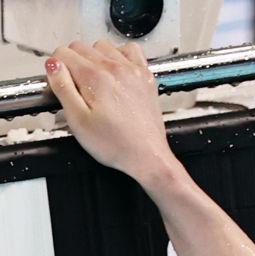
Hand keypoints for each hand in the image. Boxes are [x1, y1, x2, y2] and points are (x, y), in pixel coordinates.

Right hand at [44, 40, 177, 184]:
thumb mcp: (77, 120)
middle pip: (81, 47)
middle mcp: (116, 69)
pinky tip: (116, 71)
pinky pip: (131, 51)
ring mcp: (134, 71)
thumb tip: (52, 65)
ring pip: (104, 46)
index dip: (56, 68)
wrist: (147, 156)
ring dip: (95, 57)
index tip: (60, 82)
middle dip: (72, 63)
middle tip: (76, 87)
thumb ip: (62, 88)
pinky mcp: (146, 78)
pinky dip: (120, 55)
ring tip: (95, 82)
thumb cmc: (115, 145)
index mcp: (95, 78)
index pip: (63, 53)